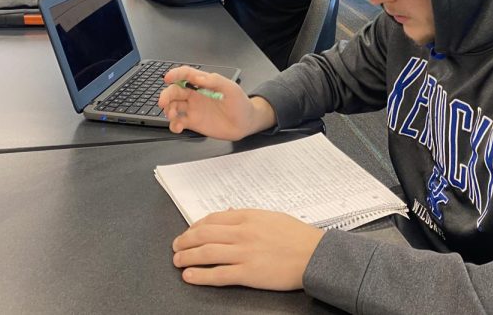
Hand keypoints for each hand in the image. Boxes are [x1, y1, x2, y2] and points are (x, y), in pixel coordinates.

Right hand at [159, 66, 275, 139]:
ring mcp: (193, 109)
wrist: (245, 123)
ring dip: (168, 110)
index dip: (175, 74)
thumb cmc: (240, 103)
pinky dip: (173, 125)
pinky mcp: (193, 122)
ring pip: (173, 106)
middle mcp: (195, 95)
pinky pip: (178, 122)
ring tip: (173, 116)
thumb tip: (198, 78)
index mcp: (204, 83)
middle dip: (166, 95)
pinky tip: (178, 127)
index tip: (168, 78)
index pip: (186, 75)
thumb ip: (215, 81)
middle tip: (163, 102)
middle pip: (174, 91)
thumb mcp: (231, 89)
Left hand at [173, 209, 324, 290]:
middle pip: (204, 234)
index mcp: (248, 217)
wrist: (315, 254)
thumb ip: (248, 217)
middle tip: (177, 246)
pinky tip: (189, 276)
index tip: (188, 231)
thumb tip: (228, 216)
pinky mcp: (248, 273)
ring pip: (206, 253)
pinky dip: (200, 275)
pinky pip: (218, 274)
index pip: (213, 219)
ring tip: (178, 261)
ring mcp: (244, 253)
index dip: (195, 226)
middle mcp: (243, 233)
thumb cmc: (297, 236)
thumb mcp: (271, 217)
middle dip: (185, 240)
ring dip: (187, 257)